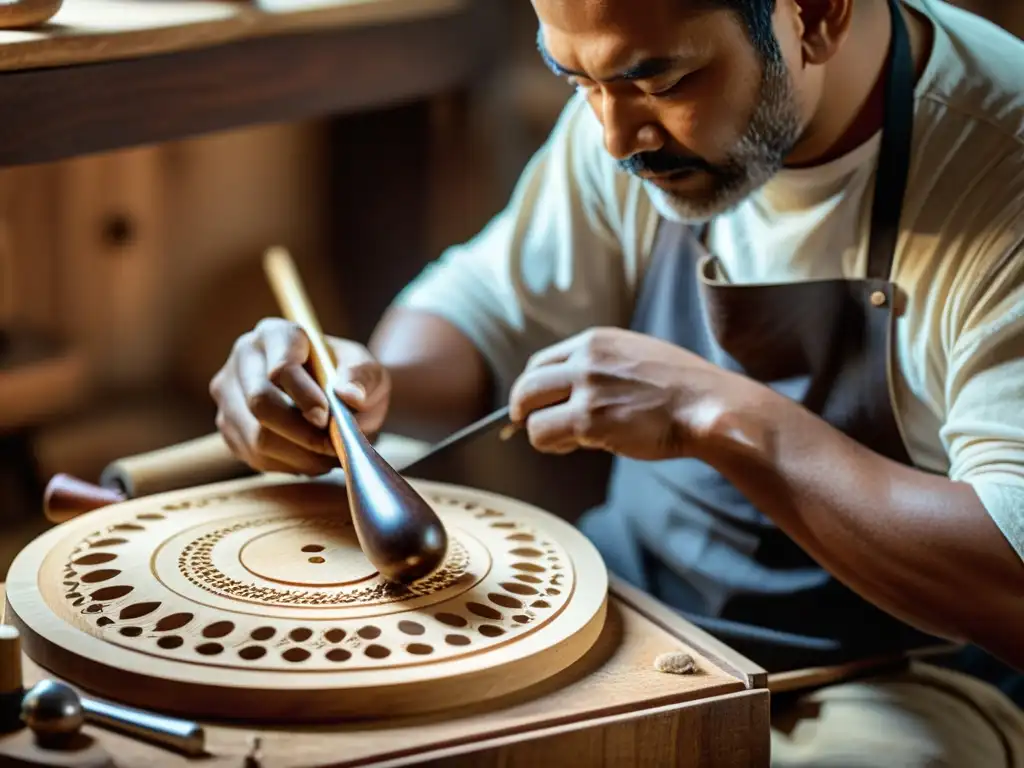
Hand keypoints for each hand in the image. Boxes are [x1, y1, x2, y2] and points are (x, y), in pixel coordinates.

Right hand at [209, 318, 390, 474]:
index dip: (304, 395)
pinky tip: (313, 457)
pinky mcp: (230, 428)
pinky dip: (291, 465)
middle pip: (260, 404)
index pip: (281, 367)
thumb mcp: (369, 370)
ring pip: (257, 438)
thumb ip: (363, 378)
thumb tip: (350, 396)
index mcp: (275, 334)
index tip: (327, 416)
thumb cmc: (352, 378)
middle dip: (302, 432)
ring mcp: (230, 395)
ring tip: (330, 454)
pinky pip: (256, 457)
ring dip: (301, 455)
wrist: (339, 397)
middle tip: (333, 445)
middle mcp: (244, 359)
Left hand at [509, 327, 742, 460]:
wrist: (707, 404)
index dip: (535, 388)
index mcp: (596, 341)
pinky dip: (556, 445)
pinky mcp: (590, 420)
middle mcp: (585, 359)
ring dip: (542, 432)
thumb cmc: (680, 388)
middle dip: (524, 409)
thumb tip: (568, 393)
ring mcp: (586, 389)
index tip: (538, 404)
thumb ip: (599, 367)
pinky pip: (545, 435)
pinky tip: (582, 445)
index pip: (541, 363)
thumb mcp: (635, 356)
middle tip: (534, 425)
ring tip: (569, 439)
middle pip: (526, 385)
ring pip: (529, 414)